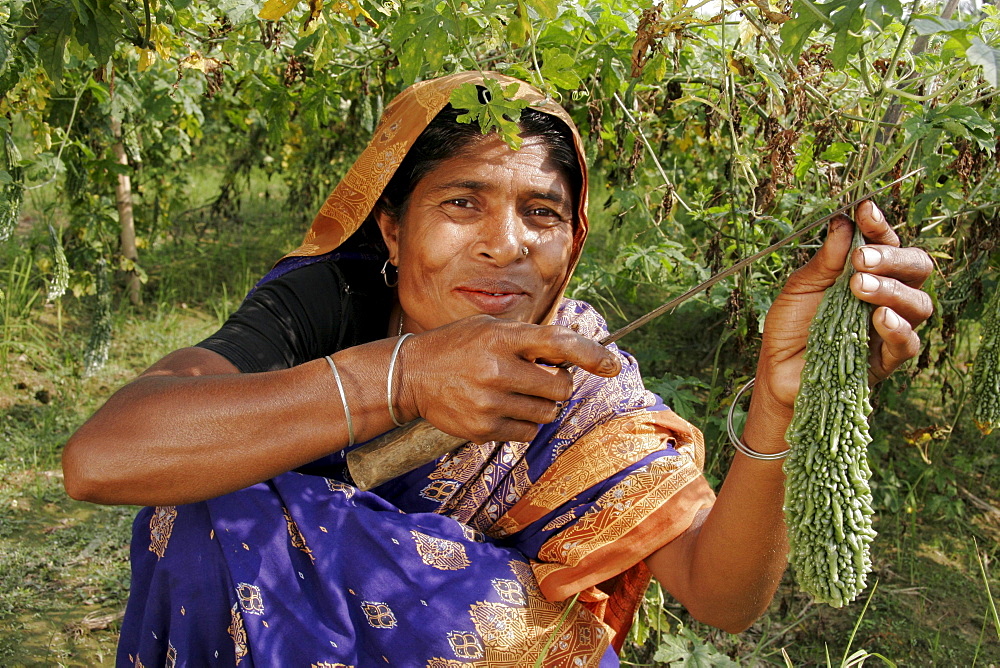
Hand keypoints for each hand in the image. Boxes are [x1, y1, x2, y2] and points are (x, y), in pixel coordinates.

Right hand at [395, 315, 620, 442]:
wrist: (411, 375)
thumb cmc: (457, 346)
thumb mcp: (489, 327)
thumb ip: (528, 338)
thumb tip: (573, 354)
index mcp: (503, 338)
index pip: (558, 343)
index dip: (591, 354)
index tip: (612, 365)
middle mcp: (498, 369)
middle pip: (560, 387)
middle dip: (558, 385)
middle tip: (541, 379)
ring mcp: (490, 402)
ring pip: (547, 414)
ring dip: (542, 406)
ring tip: (518, 394)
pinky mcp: (483, 428)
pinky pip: (527, 433)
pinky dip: (525, 424)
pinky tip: (504, 410)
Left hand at [756, 200, 933, 411]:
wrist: (777, 374)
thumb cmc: (790, 329)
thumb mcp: (799, 288)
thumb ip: (823, 261)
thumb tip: (842, 222)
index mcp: (866, 273)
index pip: (886, 243)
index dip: (879, 225)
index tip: (864, 210)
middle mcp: (885, 297)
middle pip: (916, 268)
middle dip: (892, 257)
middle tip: (861, 260)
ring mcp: (889, 328)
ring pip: (919, 303)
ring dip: (892, 290)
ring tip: (860, 287)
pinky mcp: (887, 360)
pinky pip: (908, 343)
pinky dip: (897, 328)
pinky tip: (878, 318)